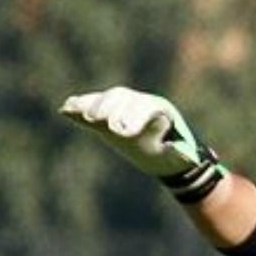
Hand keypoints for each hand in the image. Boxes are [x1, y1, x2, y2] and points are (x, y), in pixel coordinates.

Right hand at [59, 86, 226, 202]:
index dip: (132, 117)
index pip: (145, 108)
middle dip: (108, 107)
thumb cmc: (171, 156)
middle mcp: (140, 102)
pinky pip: (94, 105)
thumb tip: (189, 158)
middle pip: (122, 97)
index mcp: (159, 109)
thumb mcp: (177, 158)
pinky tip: (66, 109)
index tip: (120, 132)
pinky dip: (80, 107)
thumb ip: (179, 154)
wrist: (163, 153)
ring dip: (91, 104)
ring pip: (107, 99)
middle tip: (95, 120)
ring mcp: (123, 105)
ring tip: (76, 111)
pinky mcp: (108, 112)